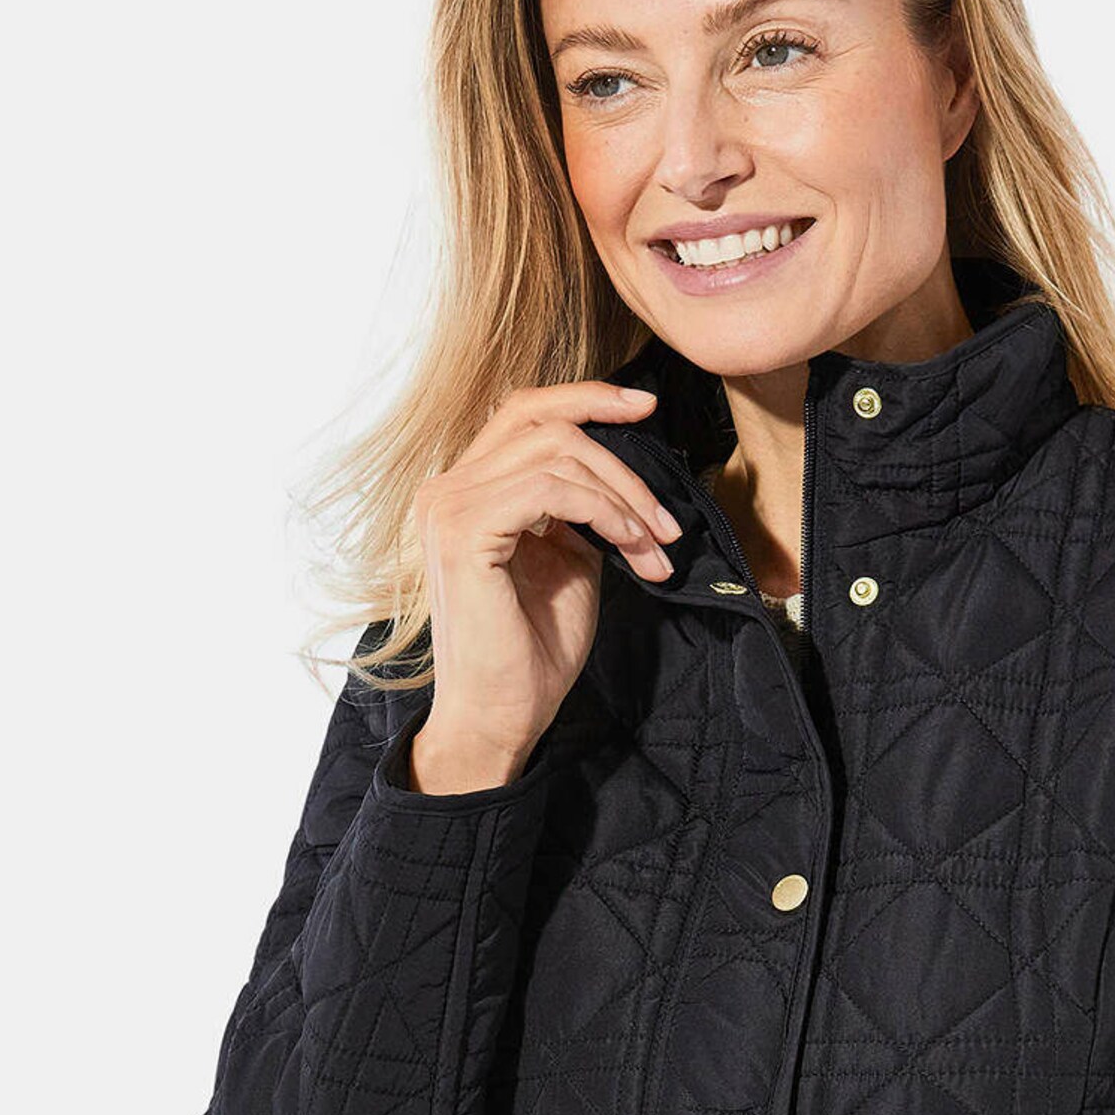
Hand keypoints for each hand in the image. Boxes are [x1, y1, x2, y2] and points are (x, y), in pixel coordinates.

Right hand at [408, 381, 680, 788]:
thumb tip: (623, 469)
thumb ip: (580, 507)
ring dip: (622, 497)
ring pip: (556, 453)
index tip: (647, 407)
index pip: (525, 412)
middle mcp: (448, 488)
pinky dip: (602, 511)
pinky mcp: (463, 532)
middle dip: (622, 465)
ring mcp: (449, 506)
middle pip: (546, 423)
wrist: (503, 716)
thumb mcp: (569, 559)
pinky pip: (549, 489)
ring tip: (654, 548)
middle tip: (667, 521)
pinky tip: (629, 545)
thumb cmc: (533, 651)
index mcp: (468, 489)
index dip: (587, 397)